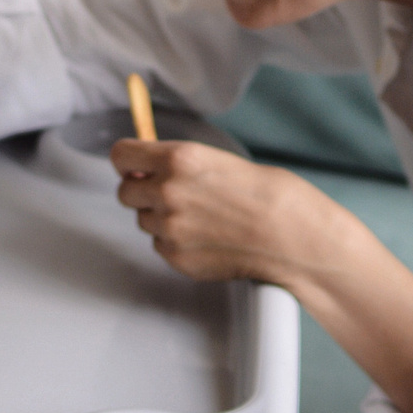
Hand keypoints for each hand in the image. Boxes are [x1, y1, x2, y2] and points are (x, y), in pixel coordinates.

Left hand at [111, 137, 330, 288]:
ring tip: (200, 216)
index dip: (127, 160)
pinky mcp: (176, 257)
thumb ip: (176, 164)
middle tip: (169, 192)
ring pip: (143, 220)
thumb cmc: (267, 195)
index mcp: (177, 159)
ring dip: (160, 217)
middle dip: (141, 190)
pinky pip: (160, 245)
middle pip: (124, 191)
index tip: (133, 165)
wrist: (291, 237)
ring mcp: (169, 229)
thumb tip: (145, 169)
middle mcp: (166, 193)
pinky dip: (175, 241)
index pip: (121, 155)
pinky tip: (206, 236)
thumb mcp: (216, 160)